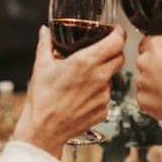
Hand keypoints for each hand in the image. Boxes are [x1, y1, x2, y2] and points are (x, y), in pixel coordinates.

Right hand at [13, 25, 125, 157]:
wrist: (44, 130)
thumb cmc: (43, 99)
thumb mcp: (41, 66)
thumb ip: (45, 44)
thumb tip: (45, 31)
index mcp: (86, 61)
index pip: (116, 41)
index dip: (119, 34)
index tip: (115, 31)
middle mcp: (99, 77)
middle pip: (120, 57)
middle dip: (114, 52)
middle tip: (102, 52)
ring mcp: (104, 95)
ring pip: (113, 77)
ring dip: (104, 74)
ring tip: (85, 78)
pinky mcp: (104, 110)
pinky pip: (107, 96)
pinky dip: (99, 93)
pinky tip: (83, 95)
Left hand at [136, 36, 161, 119]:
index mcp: (158, 47)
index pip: (148, 42)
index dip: (157, 49)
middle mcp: (145, 62)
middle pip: (145, 61)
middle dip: (155, 66)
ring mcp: (141, 81)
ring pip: (144, 79)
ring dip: (153, 82)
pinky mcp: (141, 98)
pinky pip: (145, 95)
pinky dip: (153, 97)